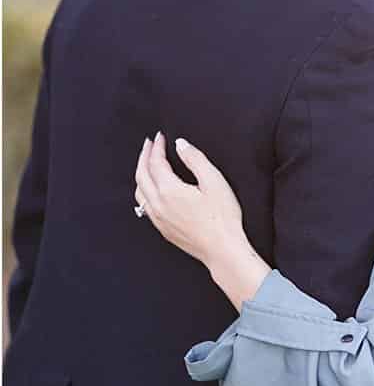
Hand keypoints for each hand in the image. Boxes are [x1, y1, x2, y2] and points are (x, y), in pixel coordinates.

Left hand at [135, 134, 266, 306]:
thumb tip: (180, 144)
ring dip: (140, 173)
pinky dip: (142, 190)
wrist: (222, 249)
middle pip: (141, 175)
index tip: (160, 136)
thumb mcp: (215, 182)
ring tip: (146, 163)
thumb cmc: (222, 217)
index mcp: (169, 190)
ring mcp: (158, 218)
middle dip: (143, 157)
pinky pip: (143, 205)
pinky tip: (150, 189)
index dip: (156, 147)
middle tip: (148, 144)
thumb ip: (195, 160)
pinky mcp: (162, 228)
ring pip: (139, 191)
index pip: (156, 163)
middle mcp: (158, 204)